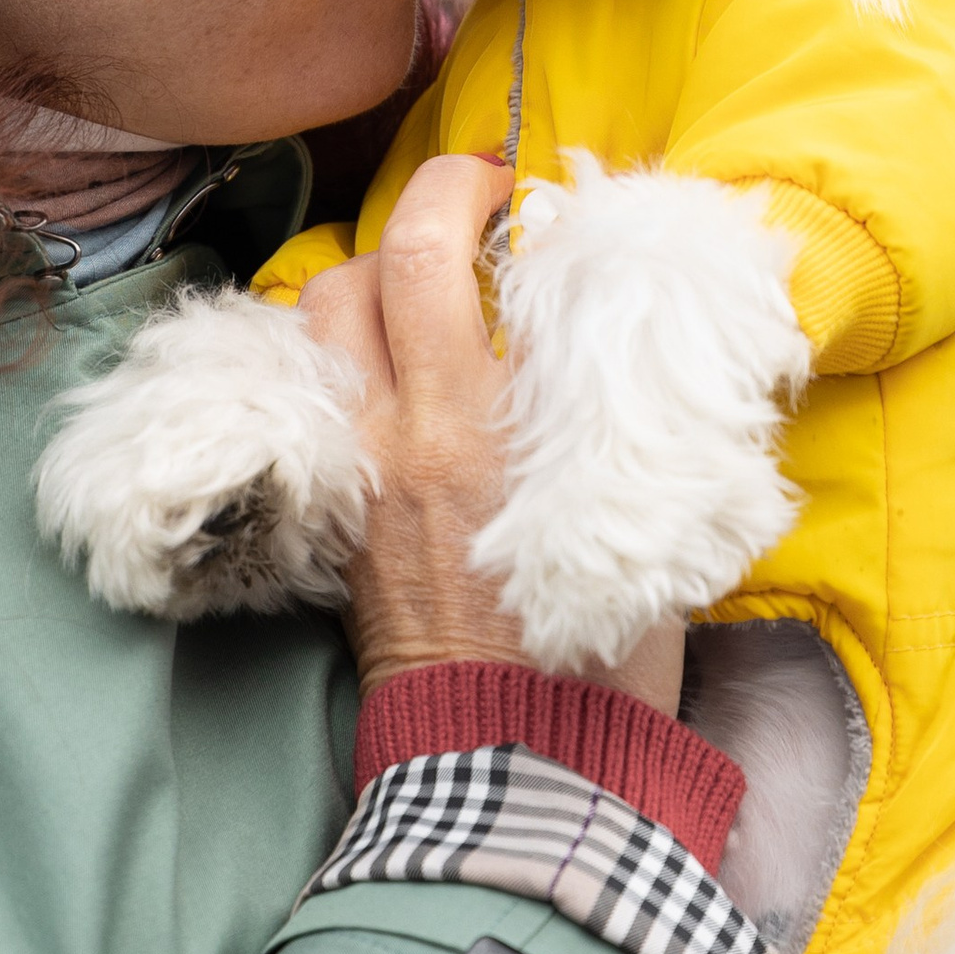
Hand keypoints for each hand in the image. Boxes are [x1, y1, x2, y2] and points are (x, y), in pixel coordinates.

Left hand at [297, 157, 681, 713]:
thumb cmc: (605, 658)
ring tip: (422, 281)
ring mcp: (363, 474)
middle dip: (426, 205)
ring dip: (368, 277)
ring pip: (324, 320)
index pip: (458, 259)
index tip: (520, 187)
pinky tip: (388, 365)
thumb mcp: (641, 517)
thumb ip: (619, 415)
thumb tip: (628, 338)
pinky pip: (314, 396)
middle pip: (381, 265)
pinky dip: (345, 357)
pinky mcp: (338, 518)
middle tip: (473, 201)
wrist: (520, 766)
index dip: (482, 195)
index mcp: (494, 427)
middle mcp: (412, 435)